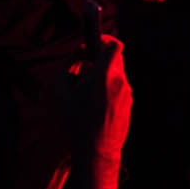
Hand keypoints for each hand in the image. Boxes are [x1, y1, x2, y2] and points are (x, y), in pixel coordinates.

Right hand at [63, 36, 130, 157]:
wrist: (95, 150)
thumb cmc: (74, 121)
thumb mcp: (60, 90)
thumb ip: (69, 65)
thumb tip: (80, 52)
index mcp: (103, 74)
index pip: (114, 45)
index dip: (105, 38)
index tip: (95, 40)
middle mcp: (119, 82)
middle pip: (116, 58)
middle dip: (102, 58)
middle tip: (87, 64)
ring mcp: (127, 94)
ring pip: (118, 74)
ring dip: (105, 74)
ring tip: (88, 87)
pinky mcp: (129, 104)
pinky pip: (120, 89)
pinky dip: (109, 88)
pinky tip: (95, 102)